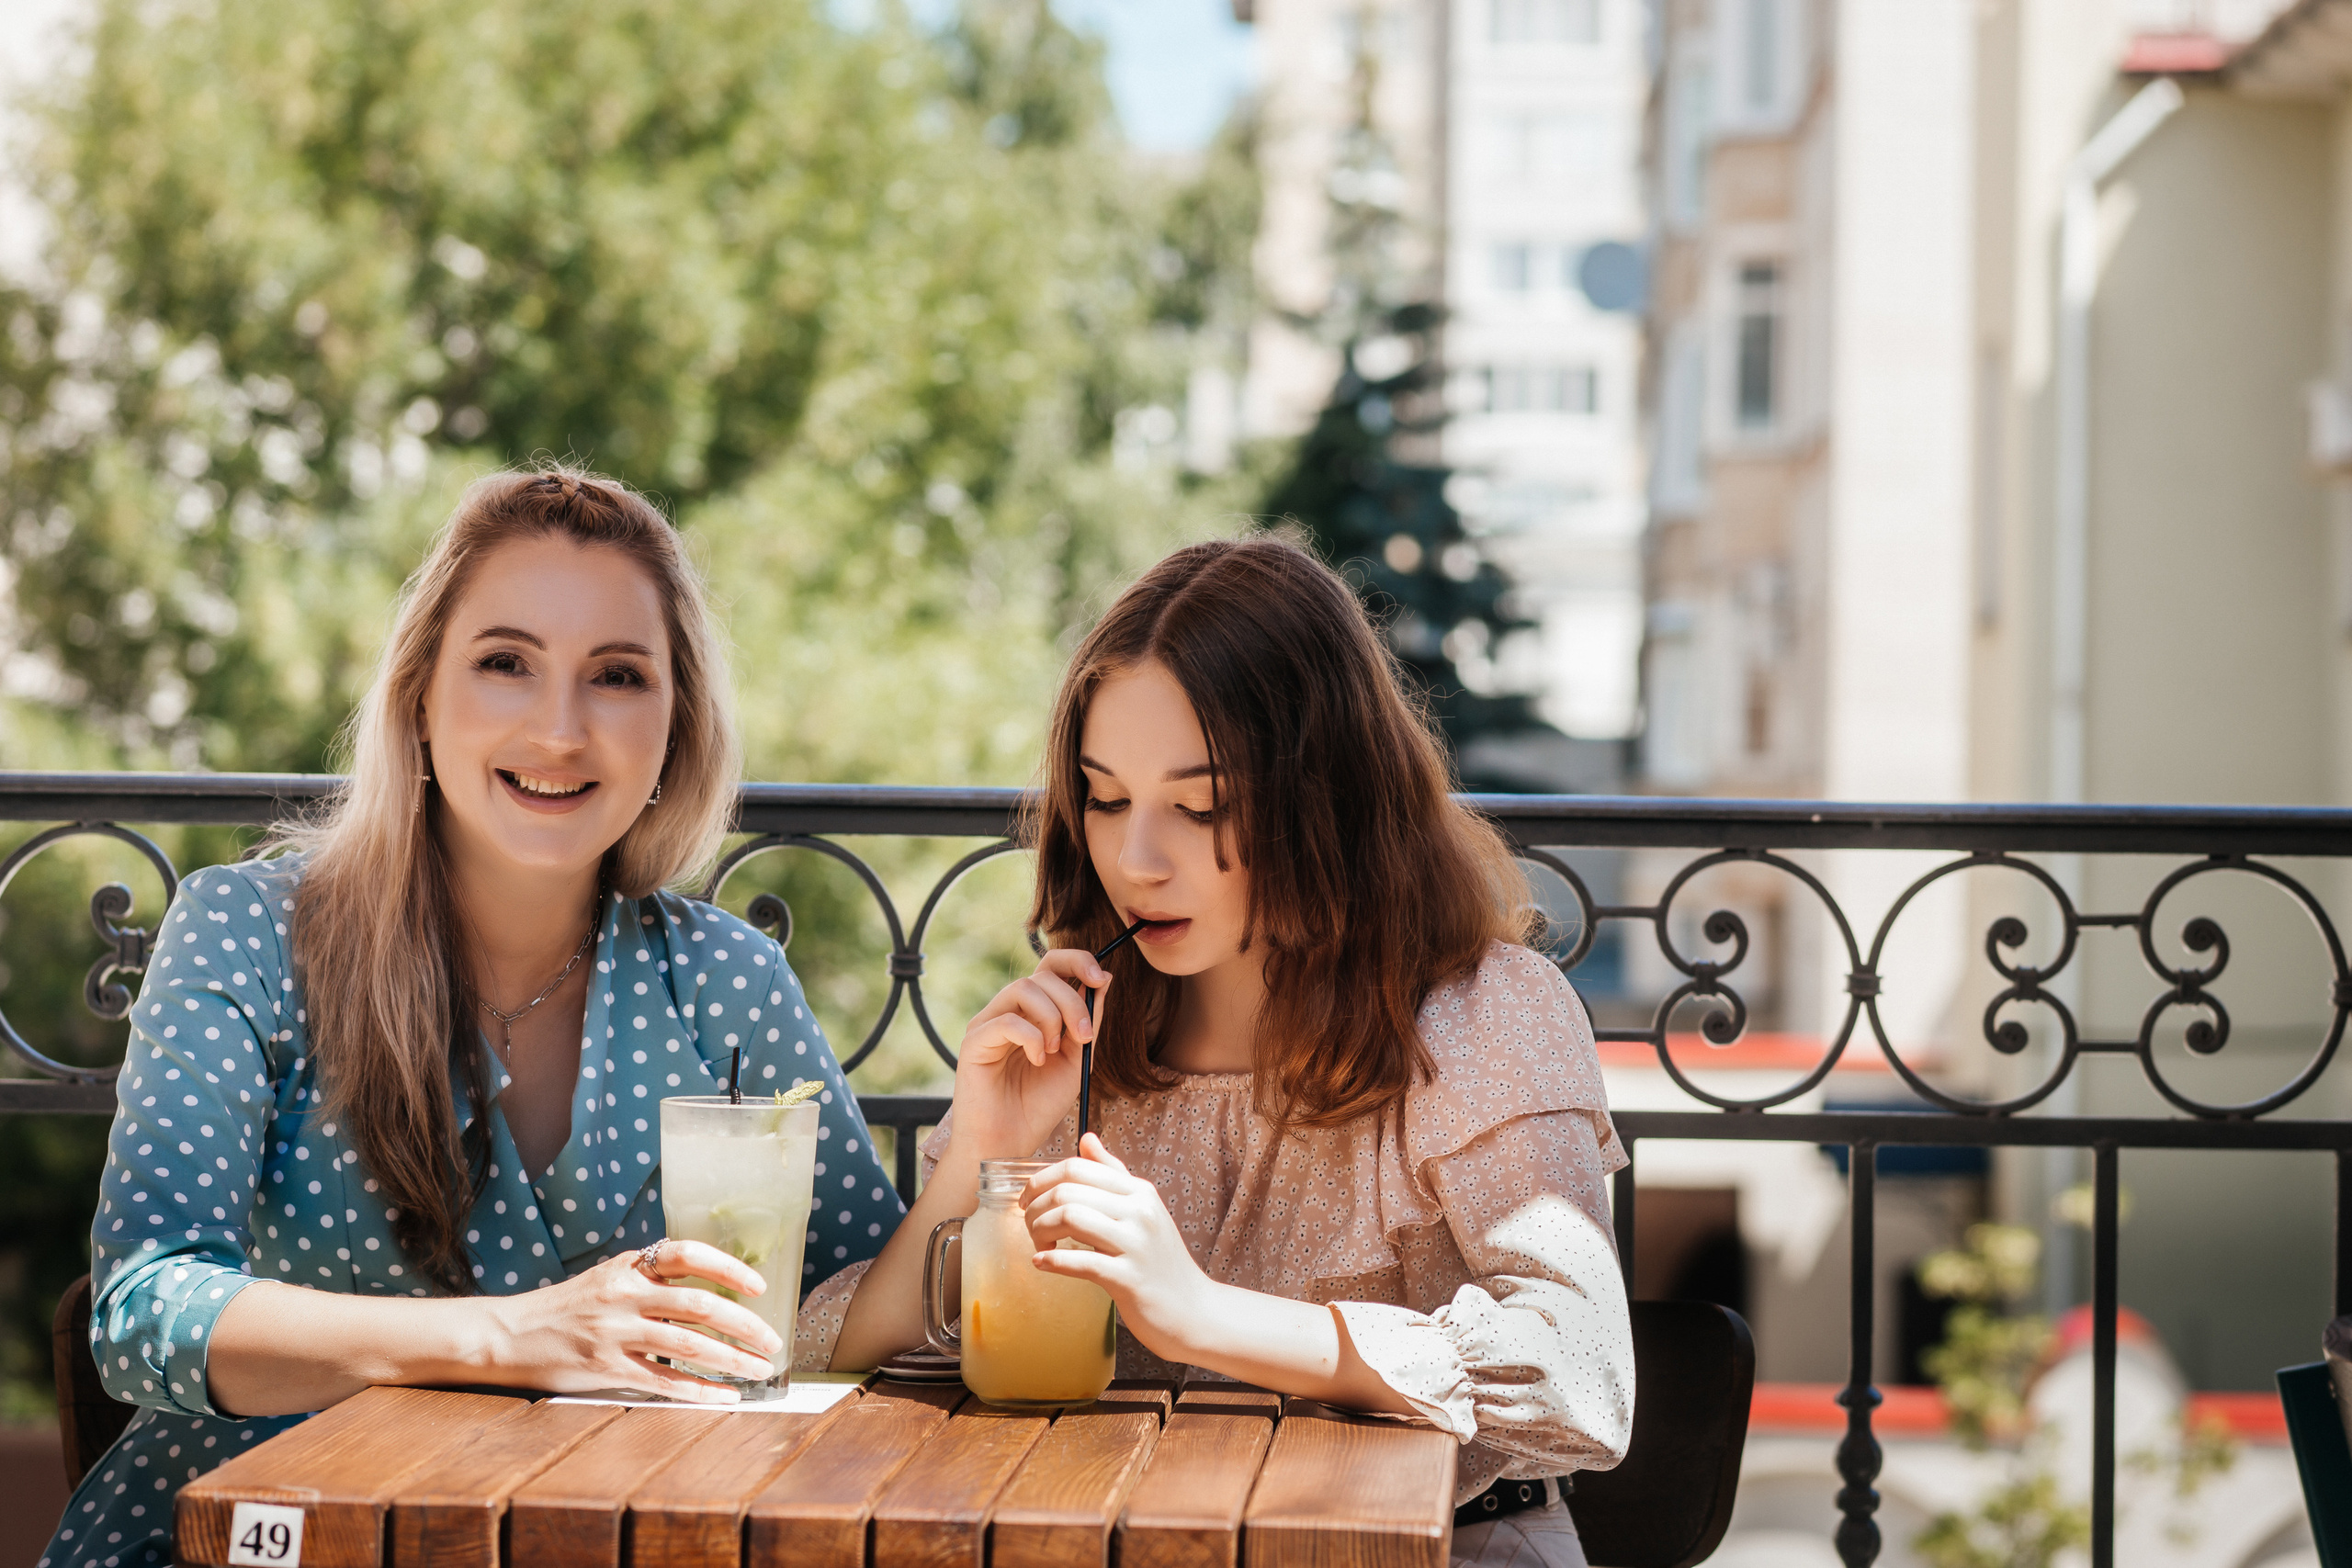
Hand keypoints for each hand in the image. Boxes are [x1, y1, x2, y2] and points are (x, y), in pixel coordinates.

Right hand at [480, 1239, 783, 1401]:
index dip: (728, 1268)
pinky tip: (725, 1396)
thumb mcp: (608, 1278)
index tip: (759, 1286)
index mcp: (629, 1267)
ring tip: (759, 1370)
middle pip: (699, 1305)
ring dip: (731, 1359)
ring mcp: (614, 1332)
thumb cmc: (566, 1307)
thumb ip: (652, 1281)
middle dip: (744, 1325)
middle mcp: (624, 1295)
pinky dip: (700, 1391)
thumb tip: (711, 1292)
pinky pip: (663, 1382)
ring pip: (688, 1346)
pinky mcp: (605, 1369)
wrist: (508, 1334)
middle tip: (773, 1341)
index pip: (688, 1254)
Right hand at [950, 949, 1106, 1161]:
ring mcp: (989, 1023)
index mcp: (1034, 1012)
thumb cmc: (1039, 1104)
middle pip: (1042, 975)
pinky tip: (1037, 1060)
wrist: (1009, 1143)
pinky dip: (1030, 1037)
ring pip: (1023, 988)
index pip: (1052, 966)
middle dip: (1072, 1001)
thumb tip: (1105, 979)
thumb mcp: (1077, 1060)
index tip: (1101, 978)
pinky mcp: (974, 1041)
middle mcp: (1010, 1011)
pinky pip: (1006, 1020)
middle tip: (1083, 1037)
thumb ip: (1089, 1022)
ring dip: (1051, 1017)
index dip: (1078, 961)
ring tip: (1054, 1051)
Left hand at [1021, 1134, 1215, 1362]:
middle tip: (1030, 1227)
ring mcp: (1136, 1245)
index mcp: (1139, 1191)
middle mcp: (1140, 1211)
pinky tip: (1042, 1264)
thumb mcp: (1143, 1210)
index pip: (1078, 1167)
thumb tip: (1086, 1139)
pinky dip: (1052, 1262)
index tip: (1028, 1200)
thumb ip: (1113, 1174)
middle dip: (1035, 1208)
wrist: (1193, 1311)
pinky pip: (1081, 1261)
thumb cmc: (1161, 1263)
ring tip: (1039, 1246)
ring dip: (1040, 1231)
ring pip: (1070, 1218)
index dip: (1041, 1180)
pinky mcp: (1129, 1278)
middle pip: (1068, 1190)